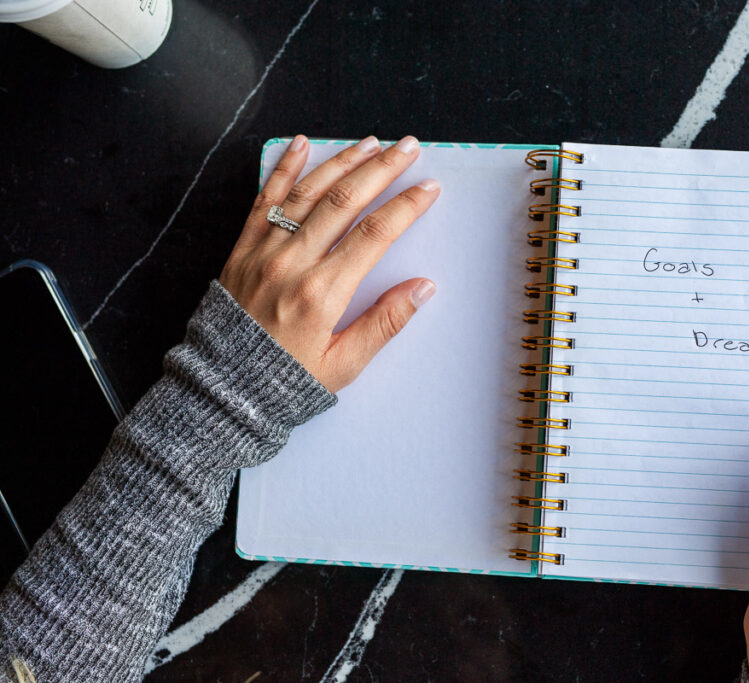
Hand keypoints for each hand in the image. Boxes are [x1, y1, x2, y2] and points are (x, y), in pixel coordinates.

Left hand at [219, 134, 438, 392]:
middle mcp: (292, 264)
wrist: (222, 390)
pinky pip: (264, 200)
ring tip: (370, 143)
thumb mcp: (344, 364)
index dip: (405, 207)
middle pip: (345, 202)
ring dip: (341, 163)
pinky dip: (284, 169)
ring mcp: (263, 252)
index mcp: (322, 294)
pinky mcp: (241, 250)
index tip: (428, 187)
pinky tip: (302, 145)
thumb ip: (384, 323)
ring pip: (308, 193)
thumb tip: (424, 288)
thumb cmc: (287, 381)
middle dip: (381, 169)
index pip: (374, 235)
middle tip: (408, 147)